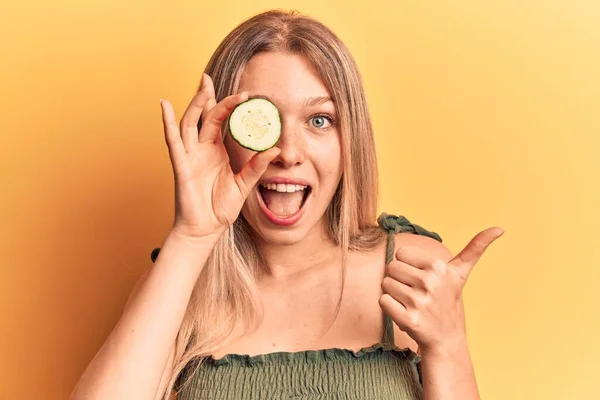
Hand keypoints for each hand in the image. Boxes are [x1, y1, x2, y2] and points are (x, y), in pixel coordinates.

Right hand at [160, 74, 280, 239]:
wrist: (205, 229)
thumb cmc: (221, 208)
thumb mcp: (244, 184)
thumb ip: (256, 166)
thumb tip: (275, 149)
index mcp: (217, 151)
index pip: (221, 121)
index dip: (230, 106)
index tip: (245, 93)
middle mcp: (202, 149)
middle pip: (203, 116)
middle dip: (207, 96)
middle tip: (209, 77)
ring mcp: (190, 156)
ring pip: (190, 123)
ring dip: (195, 104)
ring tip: (202, 85)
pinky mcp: (181, 166)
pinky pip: (173, 141)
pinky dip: (168, 123)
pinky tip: (165, 105)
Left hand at [379, 227, 504, 352]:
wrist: (446, 337)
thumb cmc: (448, 299)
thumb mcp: (461, 272)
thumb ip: (475, 248)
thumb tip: (500, 228)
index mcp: (439, 267)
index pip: (400, 253)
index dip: (407, 265)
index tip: (422, 276)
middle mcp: (430, 283)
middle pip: (391, 268)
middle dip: (400, 279)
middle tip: (416, 291)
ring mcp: (419, 302)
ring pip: (386, 284)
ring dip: (395, 293)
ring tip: (412, 302)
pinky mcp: (409, 320)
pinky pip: (383, 301)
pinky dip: (390, 307)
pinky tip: (405, 312)